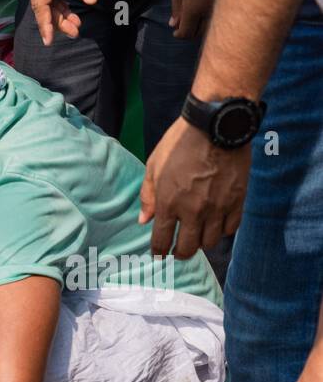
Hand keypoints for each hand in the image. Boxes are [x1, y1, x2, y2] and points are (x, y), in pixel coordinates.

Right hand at [28, 0, 97, 45]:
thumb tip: (90, 0)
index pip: (40, 2)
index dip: (45, 23)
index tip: (48, 41)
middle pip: (40, 3)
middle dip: (56, 21)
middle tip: (74, 32)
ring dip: (57, 13)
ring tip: (75, 23)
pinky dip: (55, 2)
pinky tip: (66, 10)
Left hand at [140, 117, 248, 257]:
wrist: (216, 126)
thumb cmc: (180, 144)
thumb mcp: (154, 166)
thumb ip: (148, 196)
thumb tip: (144, 220)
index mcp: (169, 204)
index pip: (162, 240)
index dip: (159, 252)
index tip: (159, 255)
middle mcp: (193, 211)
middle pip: (188, 248)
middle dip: (181, 254)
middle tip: (179, 251)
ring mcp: (217, 207)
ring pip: (210, 242)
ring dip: (203, 243)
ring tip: (199, 237)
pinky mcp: (237, 200)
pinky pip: (231, 228)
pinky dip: (223, 231)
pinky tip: (218, 226)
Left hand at [169, 0, 214, 39]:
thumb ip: (176, 8)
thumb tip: (174, 24)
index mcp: (193, 9)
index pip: (186, 33)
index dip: (179, 35)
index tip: (174, 31)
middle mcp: (207, 11)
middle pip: (198, 33)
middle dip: (189, 33)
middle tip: (182, 24)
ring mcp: (217, 7)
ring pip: (208, 27)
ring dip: (199, 27)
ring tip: (191, 18)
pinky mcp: (222, 3)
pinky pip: (214, 18)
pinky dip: (206, 20)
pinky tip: (200, 13)